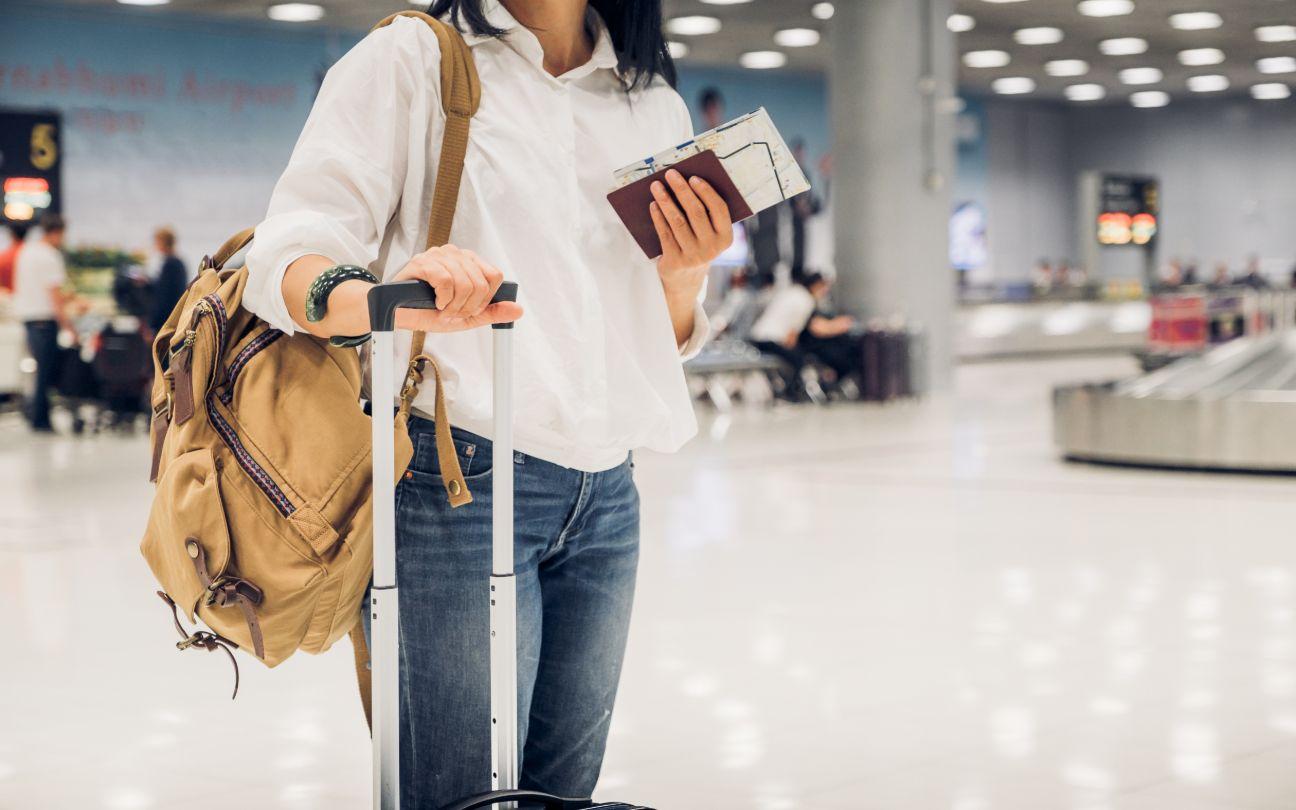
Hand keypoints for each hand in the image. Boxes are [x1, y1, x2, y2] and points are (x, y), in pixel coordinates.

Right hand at [388, 244, 522, 331]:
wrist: (397, 314)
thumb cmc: (428, 310)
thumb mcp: (465, 316)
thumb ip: (491, 312)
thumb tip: (518, 310)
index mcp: (468, 262)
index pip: (494, 275)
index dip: (485, 299)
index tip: (470, 309)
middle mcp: (455, 254)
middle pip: (481, 283)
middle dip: (468, 307)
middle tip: (452, 312)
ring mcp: (438, 255)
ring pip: (464, 283)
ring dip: (453, 306)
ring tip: (442, 309)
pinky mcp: (423, 262)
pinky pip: (445, 281)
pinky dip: (442, 299)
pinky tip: (434, 302)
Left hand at [649, 169, 732, 293]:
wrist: (686, 278)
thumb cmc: (698, 244)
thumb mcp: (709, 234)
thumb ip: (707, 213)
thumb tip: (688, 182)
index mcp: (725, 238)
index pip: (719, 209)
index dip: (706, 192)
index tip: (693, 177)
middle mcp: (711, 248)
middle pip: (696, 212)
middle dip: (682, 190)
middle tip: (671, 174)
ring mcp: (693, 256)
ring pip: (678, 222)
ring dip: (666, 201)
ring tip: (656, 186)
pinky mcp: (675, 261)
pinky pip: (665, 234)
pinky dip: (658, 217)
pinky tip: (653, 204)